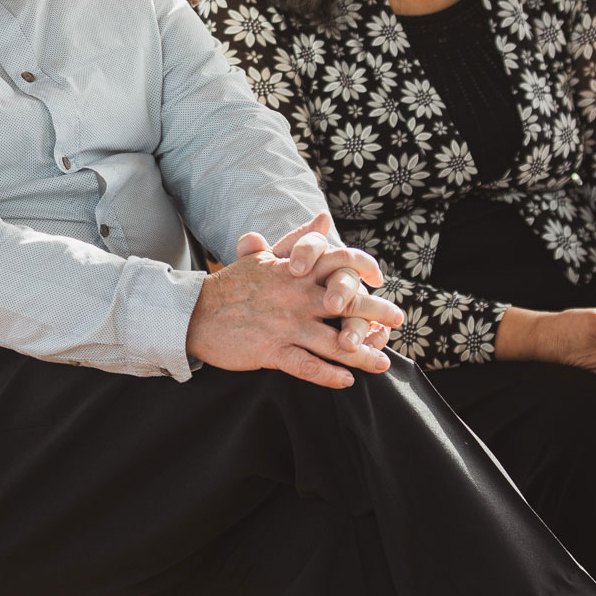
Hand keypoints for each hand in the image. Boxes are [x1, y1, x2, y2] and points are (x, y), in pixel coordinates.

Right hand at [186, 215, 396, 388]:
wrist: (196, 313)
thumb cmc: (234, 285)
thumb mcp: (265, 257)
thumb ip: (299, 239)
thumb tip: (323, 216)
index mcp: (295, 271)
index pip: (339, 261)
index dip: (364, 267)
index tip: (379, 278)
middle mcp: (296, 295)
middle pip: (348, 303)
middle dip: (378, 313)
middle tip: (399, 320)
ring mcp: (285, 325)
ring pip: (335, 342)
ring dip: (363, 353)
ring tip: (383, 362)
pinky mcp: (272, 350)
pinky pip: (309, 366)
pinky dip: (331, 375)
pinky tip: (347, 379)